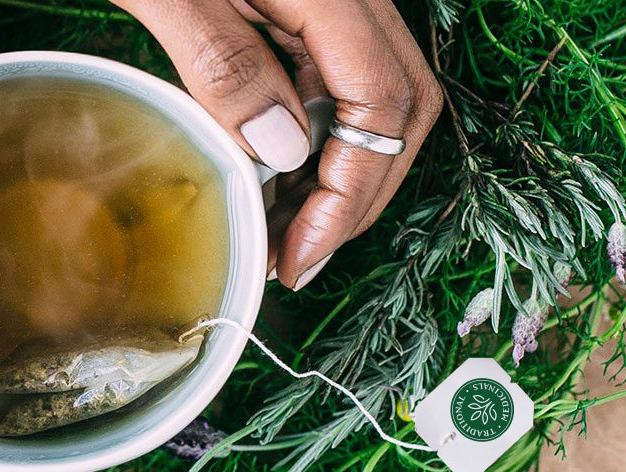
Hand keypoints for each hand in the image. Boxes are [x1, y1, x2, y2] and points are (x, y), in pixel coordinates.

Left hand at [113, 0, 442, 289]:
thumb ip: (222, 62)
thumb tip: (284, 152)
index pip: (383, 107)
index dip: (351, 194)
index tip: (301, 255)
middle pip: (402, 105)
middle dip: (359, 193)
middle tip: (298, 256)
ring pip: (373, 94)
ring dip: (339, 168)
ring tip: (282, 229)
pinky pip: (333, 71)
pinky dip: (313, 130)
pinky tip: (269, 169)